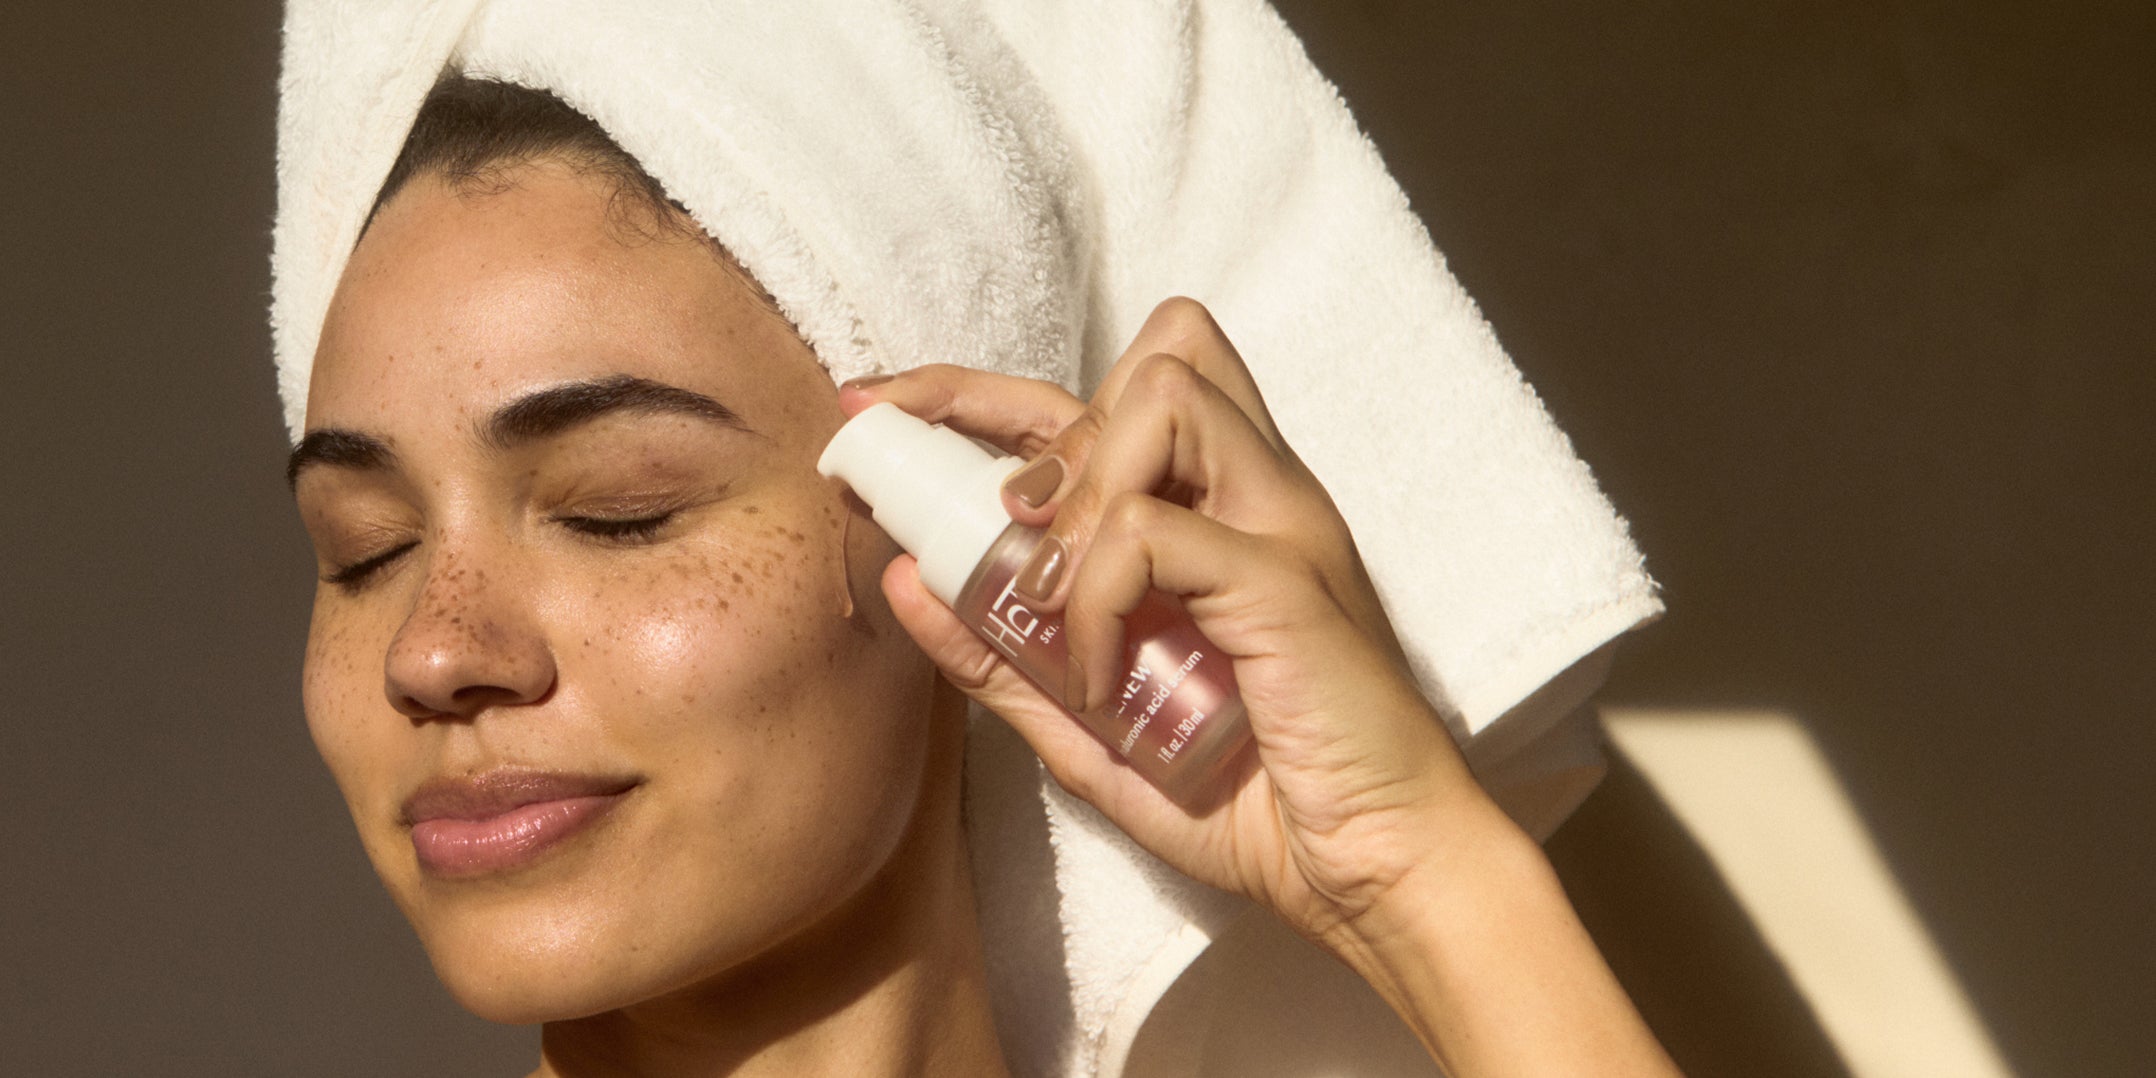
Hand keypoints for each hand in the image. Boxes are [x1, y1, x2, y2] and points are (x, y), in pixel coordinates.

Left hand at [838, 297, 1508, 947]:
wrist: (1373, 874)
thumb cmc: (1256, 801)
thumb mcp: (1094, 731)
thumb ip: (1004, 659)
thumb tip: (903, 574)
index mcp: (1221, 513)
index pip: (1105, 388)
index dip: (982, 387)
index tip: (879, 409)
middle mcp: (1259, 494)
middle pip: (1149, 356)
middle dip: (1027, 421)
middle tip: (1000, 531)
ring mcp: (1282, 524)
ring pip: (1157, 396)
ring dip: (1075, 494)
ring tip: (1055, 604)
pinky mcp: (1285, 578)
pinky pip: (1150, 529)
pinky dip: (1095, 598)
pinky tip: (1099, 677)